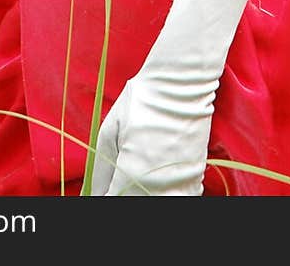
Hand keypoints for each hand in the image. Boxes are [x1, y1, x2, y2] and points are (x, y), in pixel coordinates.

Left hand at [90, 68, 215, 195]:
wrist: (181, 84)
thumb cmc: (141, 103)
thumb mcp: (109, 132)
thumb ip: (99, 173)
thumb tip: (94, 195)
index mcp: (133, 175)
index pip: (109, 202)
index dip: (104, 195)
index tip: (105, 187)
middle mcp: (160, 188)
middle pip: (133, 204)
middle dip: (122, 193)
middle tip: (120, 175)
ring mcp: (181, 188)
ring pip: (155, 204)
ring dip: (143, 194)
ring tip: (139, 172)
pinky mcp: (195, 182)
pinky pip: (175, 199)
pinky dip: (163, 193)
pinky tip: (158, 176)